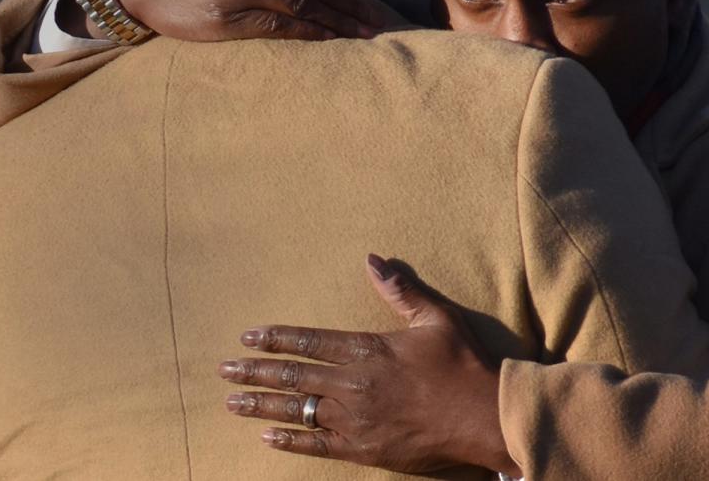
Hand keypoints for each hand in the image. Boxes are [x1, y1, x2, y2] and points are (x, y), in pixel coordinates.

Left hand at [217, 254, 521, 476]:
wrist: (484, 417)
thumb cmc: (462, 364)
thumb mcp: (435, 317)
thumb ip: (400, 289)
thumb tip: (373, 259)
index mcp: (368, 350)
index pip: (310, 342)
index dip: (276, 339)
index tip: (248, 337)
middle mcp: (354, 385)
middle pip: (294, 376)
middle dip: (255, 371)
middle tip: (223, 369)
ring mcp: (356, 420)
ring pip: (298, 410)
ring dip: (262, 405)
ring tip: (232, 401)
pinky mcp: (365, 449)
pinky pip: (318, 445)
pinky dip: (291, 440)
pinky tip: (268, 437)